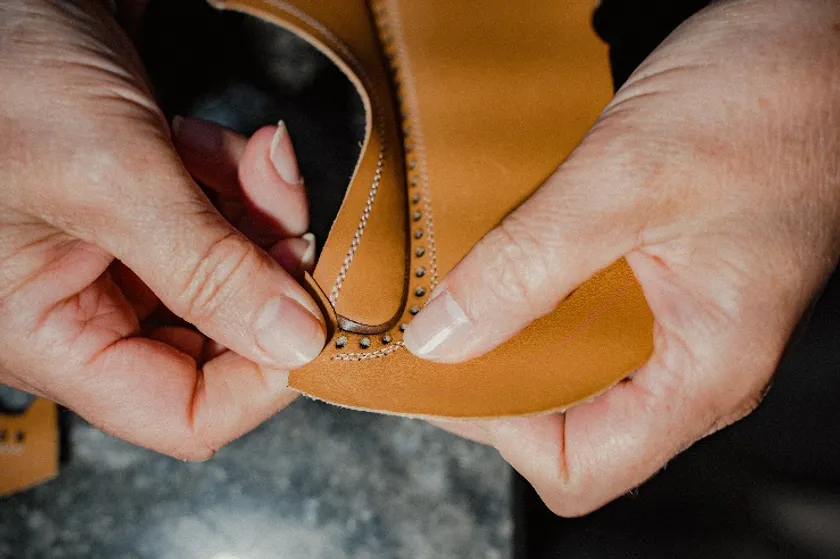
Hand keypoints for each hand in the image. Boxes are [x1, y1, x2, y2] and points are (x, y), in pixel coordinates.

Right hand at [0, 1, 323, 458]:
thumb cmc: (3, 79)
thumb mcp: (109, 178)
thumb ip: (206, 268)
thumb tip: (296, 343)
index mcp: (54, 336)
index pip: (183, 413)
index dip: (262, 378)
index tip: (317, 318)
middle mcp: (88, 310)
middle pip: (225, 337)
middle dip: (271, 272)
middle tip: (290, 216)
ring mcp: (122, 260)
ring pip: (236, 273)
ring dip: (262, 214)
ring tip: (253, 158)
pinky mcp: (149, 213)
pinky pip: (224, 223)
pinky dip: (240, 185)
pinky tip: (219, 144)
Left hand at [404, 0, 839, 514]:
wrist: (825, 41)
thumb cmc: (774, 98)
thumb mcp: (627, 179)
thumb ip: (528, 266)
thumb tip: (444, 339)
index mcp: (703, 371)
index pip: (578, 469)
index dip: (498, 429)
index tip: (447, 364)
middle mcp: (692, 364)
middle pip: (566, 426)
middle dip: (493, 380)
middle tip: (439, 320)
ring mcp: (680, 323)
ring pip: (571, 369)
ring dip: (508, 332)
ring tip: (463, 284)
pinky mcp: (666, 280)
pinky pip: (584, 315)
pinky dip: (532, 292)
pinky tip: (504, 252)